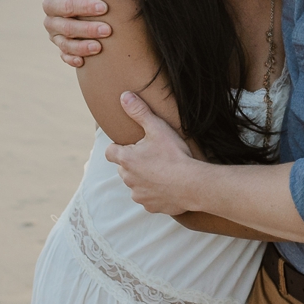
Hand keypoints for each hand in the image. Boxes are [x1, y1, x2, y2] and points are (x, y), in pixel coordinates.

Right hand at [45, 0, 110, 67]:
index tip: (104, 7)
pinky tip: (83, 62)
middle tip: (108, 30)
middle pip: (65, 27)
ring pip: (65, 44)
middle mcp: (50, 20)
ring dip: (81, 47)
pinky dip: (72, 59)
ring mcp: (55, 35)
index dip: (83, 7)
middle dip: (87, 29)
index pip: (64, 6)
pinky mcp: (62, 46)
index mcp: (51, 1)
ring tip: (100, 47)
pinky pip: (64, 55)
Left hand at [105, 92, 205, 214]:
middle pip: (123, 168)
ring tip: (162, 171)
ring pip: (136, 184)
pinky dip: (156, 193)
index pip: (110, 152)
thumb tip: (124, 96)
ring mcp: (139, 194)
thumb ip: (139, 112)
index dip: (118, 147)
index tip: (131, 145)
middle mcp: (127, 179)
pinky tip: (169, 186)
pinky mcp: (151, 206)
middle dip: (134, 163)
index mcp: (126, 159)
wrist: (193, 184)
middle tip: (153, 156)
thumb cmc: (175, 155)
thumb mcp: (158, 128)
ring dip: (144, 179)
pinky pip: (149, 199)